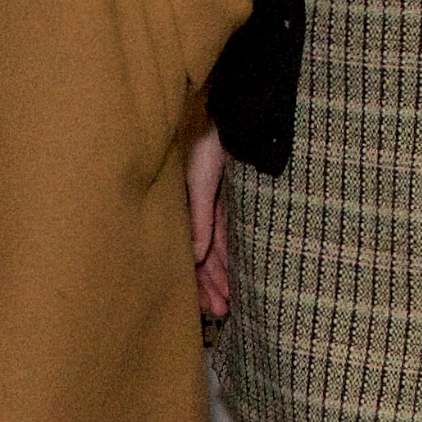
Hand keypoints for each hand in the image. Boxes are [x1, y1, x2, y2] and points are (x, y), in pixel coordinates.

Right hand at [187, 126, 231, 319]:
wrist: (234, 108)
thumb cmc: (209, 139)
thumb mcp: (200, 180)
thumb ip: (198, 219)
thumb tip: (196, 258)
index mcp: (185, 202)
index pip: (189, 249)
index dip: (196, 279)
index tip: (206, 305)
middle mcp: (199, 206)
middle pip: (203, 254)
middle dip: (210, 283)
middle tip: (222, 312)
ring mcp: (215, 202)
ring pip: (217, 246)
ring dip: (222, 273)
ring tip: (231, 304)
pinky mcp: (231, 196)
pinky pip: (228, 231)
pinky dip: (230, 252)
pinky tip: (237, 273)